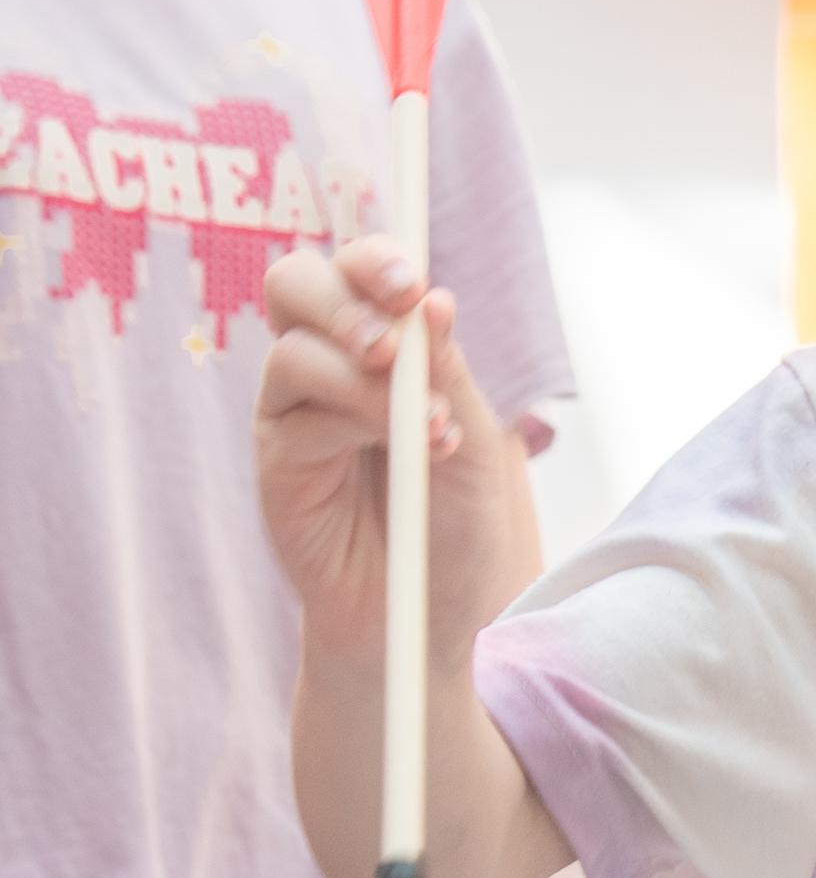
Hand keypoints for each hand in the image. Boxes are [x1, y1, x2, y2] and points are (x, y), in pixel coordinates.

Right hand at [256, 235, 523, 671]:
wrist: (429, 616)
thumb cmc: (457, 529)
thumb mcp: (475, 448)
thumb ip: (448, 376)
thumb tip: (432, 301)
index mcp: (383, 347)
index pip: (359, 274)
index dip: (375, 262)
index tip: (414, 287)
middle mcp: (329, 364)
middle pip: (297, 283)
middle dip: (344, 295)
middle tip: (392, 339)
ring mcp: (296, 409)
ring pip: (294, 348)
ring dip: (359, 373)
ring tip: (421, 421)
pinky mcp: (278, 457)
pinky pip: (292, 410)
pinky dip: (349, 416)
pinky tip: (402, 448)